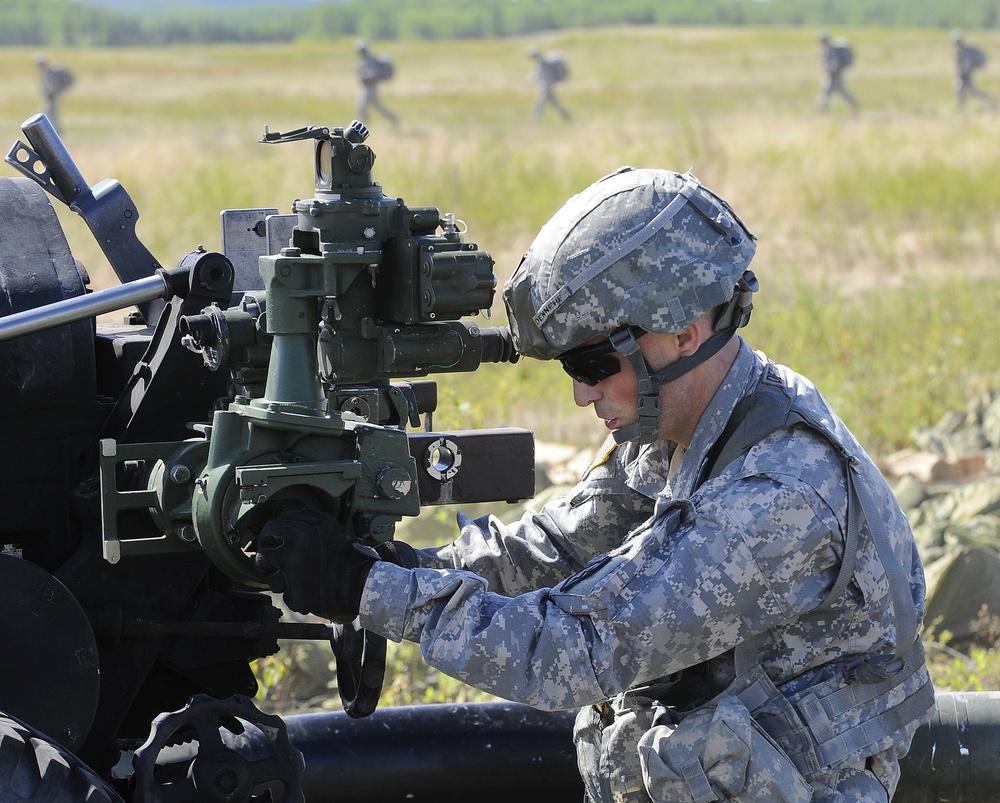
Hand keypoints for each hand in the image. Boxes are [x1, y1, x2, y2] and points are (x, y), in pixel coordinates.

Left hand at [255, 508, 379, 620]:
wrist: (359, 582)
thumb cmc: (345, 552)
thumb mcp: (329, 524)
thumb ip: (306, 517)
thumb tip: (285, 515)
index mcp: (298, 535)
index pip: (269, 529)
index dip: (270, 534)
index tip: (274, 539)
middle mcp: (290, 556)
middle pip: (261, 556)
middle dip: (267, 557)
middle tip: (278, 559)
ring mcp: (291, 579)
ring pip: (271, 579)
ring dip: (280, 577)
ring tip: (296, 575)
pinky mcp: (295, 598)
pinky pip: (285, 595)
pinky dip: (294, 592)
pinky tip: (306, 587)